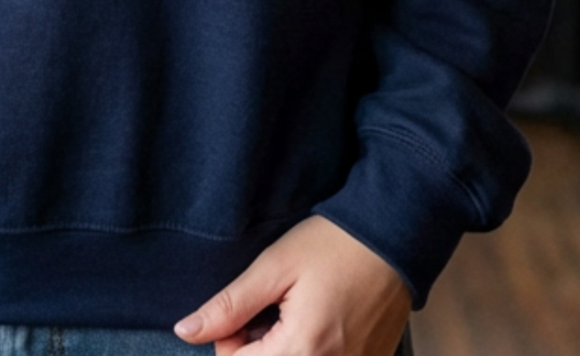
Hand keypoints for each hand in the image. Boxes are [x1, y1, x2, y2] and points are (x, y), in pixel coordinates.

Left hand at [175, 215, 410, 354]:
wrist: (393, 235)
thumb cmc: (333, 245)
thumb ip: (229, 306)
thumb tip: (185, 332)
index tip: (246, 308)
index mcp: (303, 351)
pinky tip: (319, 324)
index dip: (230, 339)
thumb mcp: (274, 267)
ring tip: (293, 316)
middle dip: (256, 349)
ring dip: (284, 350)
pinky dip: (311, 350)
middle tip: (269, 311)